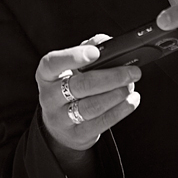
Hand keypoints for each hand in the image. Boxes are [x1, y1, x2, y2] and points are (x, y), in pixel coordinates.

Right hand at [36, 34, 141, 151]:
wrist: (60, 125)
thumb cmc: (69, 85)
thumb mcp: (72, 65)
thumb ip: (88, 47)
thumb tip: (107, 42)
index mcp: (46, 74)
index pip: (53, 63)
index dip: (73, 57)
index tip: (95, 53)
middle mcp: (49, 96)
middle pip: (80, 86)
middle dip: (111, 77)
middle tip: (131, 72)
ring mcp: (60, 118)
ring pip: (91, 106)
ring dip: (117, 95)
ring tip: (131, 85)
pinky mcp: (76, 135)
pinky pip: (100, 123)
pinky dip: (120, 111)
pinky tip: (131, 101)